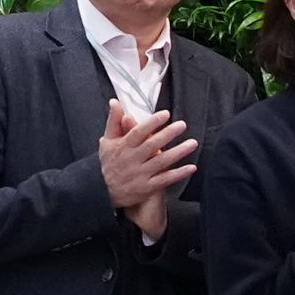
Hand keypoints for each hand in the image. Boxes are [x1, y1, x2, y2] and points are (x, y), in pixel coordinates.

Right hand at [98, 101, 198, 235]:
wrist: (101, 192)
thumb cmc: (108, 163)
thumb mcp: (107, 142)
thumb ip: (114, 122)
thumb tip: (115, 102)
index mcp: (123, 147)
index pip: (137, 132)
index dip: (151, 123)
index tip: (165, 114)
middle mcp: (132, 160)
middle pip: (151, 145)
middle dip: (167, 134)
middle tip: (182, 125)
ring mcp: (140, 175)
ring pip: (161, 162)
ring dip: (178, 152)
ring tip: (192, 143)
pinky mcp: (146, 187)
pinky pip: (165, 179)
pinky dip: (178, 174)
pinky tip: (191, 167)